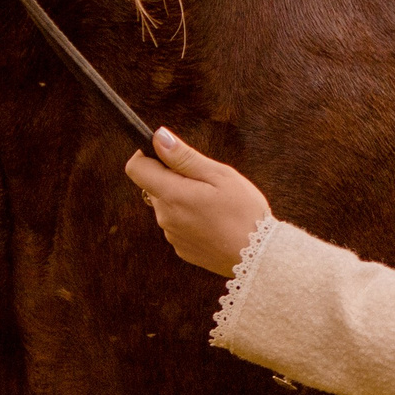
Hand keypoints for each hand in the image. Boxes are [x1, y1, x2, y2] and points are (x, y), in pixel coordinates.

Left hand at [126, 129, 271, 276]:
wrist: (259, 257)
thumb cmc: (243, 212)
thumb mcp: (219, 175)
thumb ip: (184, 157)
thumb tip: (158, 137)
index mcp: (172, 195)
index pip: (136, 168)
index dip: (148, 155)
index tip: (169, 154)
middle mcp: (164, 217)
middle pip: (154, 186)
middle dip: (174, 178)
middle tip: (208, 183)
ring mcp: (172, 235)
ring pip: (168, 205)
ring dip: (183, 198)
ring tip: (215, 204)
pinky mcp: (181, 248)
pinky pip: (178, 224)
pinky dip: (191, 218)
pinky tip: (215, 222)